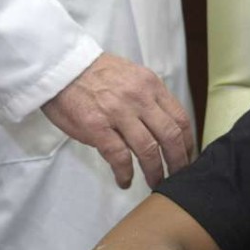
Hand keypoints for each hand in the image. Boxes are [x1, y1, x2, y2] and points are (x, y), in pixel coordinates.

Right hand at [41, 53, 194, 188]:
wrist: (61, 67)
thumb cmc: (94, 73)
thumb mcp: (132, 76)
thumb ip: (149, 98)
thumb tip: (163, 125)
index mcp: (151, 85)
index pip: (180, 118)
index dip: (188, 141)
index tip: (188, 155)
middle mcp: (139, 98)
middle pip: (170, 136)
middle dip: (178, 160)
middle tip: (179, 175)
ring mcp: (118, 112)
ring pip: (148, 148)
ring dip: (155, 171)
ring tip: (156, 183)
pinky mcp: (96, 126)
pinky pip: (118, 156)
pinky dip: (125, 172)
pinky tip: (125, 180)